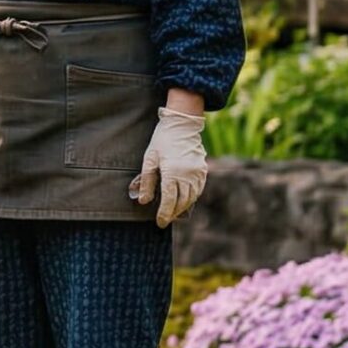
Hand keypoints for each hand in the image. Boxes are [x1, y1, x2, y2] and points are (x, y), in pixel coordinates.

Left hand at [130, 107, 208, 226]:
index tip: (160, 223)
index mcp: (172, 172)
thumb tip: (144, 201)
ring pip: (192, 198)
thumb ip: (147, 181)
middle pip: (181, 202)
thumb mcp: (149, 159)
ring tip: (173, 212)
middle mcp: (187, 174)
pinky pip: (198, 190)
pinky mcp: (203, 170)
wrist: (182, 124)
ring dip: (183, 207)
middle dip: (173, 213)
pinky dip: (192, 198)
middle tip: (165, 219)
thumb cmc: (162, 141)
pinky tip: (184, 200)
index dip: (164, 214)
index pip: (169, 200)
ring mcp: (197, 173)